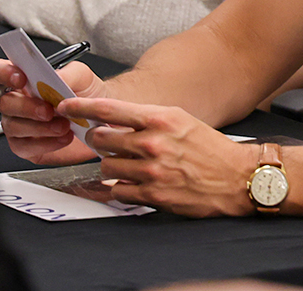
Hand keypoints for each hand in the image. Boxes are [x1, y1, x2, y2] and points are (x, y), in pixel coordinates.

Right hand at [0, 58, 103, 165]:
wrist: (102, 117)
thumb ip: (66, 74)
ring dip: (39, 127)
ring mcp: (20, 125)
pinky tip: (63, 138)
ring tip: (63, 125)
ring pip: (13, 127)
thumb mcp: (81, 76)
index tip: (20, 78)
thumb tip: (52, 78)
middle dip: (26, 107)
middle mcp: (18, 102)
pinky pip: (25, 147)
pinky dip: (45, 143)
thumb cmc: (88, 93)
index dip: (3, 73)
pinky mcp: (28, 146)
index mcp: (25, 79)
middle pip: (4, 103)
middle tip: (49, 110)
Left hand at [58, 97, 258, 217]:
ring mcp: (151, 171)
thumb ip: (148, 120)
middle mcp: (153, 143)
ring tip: (129, 165)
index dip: (81, 107)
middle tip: (105, 142)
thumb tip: (115, 122)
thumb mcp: (181, 121)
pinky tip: (134, 183)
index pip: (110, 109)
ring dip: (112, 166)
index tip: (65, 107)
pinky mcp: (152, 195)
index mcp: (160, 118)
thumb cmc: (211, 149)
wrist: (237, 178)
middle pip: (101, 139)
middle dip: (98, 141)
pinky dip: (121, 187)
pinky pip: (118, 190)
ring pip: (106, 166)